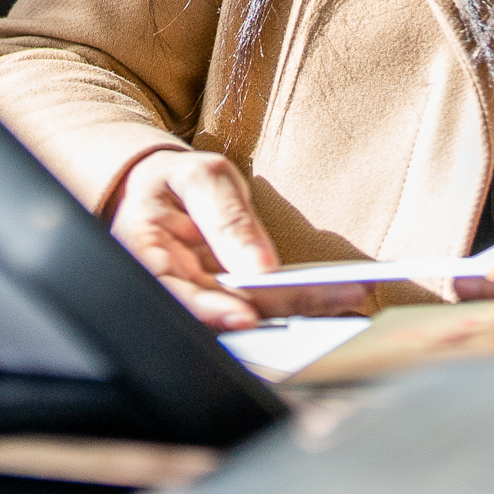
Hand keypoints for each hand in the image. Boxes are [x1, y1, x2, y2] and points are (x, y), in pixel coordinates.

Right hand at [109, 149, 365, 329]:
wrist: (159, 189)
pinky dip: (295, 303)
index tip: (248, 316)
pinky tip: (332, 296)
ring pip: (248, 314)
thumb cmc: (174, 180)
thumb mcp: (199, 177)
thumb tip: (260, 266)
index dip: (210, 312)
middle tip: (339, 295)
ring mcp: (199, 300)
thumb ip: (227, 218)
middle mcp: (171, 289)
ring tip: (348, 295)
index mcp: (145, 256)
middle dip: (281, 308)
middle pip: (224, 310)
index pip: (173, 296)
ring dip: (298, 309)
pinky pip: (259, 307)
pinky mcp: (225, 301)